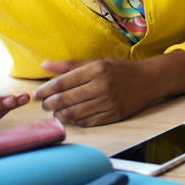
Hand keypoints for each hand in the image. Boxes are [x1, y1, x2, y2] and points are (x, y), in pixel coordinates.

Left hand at [33, 52, 184, 126]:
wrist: (149, 80)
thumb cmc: (120, 70)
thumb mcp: (97, 62)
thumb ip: (71, 65)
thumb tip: (45, 64)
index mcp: (97, 69)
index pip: (62, 83)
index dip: (45, 90)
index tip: (36, 95)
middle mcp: (102, 85)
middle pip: (64, 100)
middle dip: (49, 104)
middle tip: (44, 105)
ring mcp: (109, 102)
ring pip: (73, 114)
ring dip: (60, 114)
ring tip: (58, 111)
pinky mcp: (114, 115)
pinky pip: (87, 122)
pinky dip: (76, 121)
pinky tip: (74, 116)